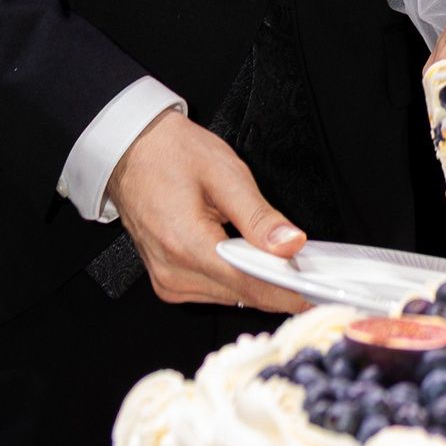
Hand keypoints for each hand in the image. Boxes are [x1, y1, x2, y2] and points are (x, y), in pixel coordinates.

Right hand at [107, 111, 310, 310]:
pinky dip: (236, 279)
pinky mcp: (167, 281)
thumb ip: (259, 216)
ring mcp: (167, 280)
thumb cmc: (170, 153)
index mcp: (186, 244)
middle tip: (310, 271)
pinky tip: (250, 261)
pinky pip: (212, 291)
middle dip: (278, 285)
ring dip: (258, 283)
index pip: (248, 284)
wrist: (130, 150)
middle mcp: (173, 272)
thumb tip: (291, 244)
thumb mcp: (225, 173)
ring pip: (229, 296)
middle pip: (241, 293)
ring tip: (283, 263)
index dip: (287, 291)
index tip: (315, 293)